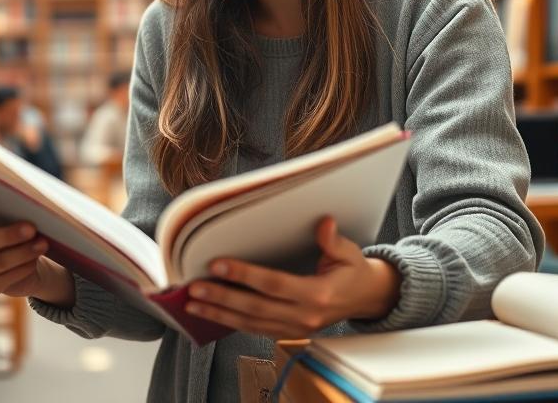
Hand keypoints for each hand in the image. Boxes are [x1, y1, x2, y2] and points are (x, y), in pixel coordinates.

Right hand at [0, 191, 73, 303]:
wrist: (16, 258)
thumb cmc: (8, 227)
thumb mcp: (5, 215)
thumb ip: (6, 206)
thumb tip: (25, 199)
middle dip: (8, 235)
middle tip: (32, 227)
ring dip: (23, 253)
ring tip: (42, 244)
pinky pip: (6, 279)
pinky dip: (22, 269)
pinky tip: (34, 261)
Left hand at [185, 217, 400, 338]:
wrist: (365, 299)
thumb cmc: (353, 273)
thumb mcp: (349, 253)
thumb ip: (333, 241)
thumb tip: (324, 223)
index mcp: (318, 294)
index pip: (274, 284)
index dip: (244, 274)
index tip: (218, 264)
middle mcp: (304, 316)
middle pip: (255, 307)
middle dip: (221, 297)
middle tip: (194, 288)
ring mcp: (295, 328)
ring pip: (250, 323)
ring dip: (218, 314)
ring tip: (192, 304)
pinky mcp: (288, 333)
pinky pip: (254, 330)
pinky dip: (230, 322)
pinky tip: (210, 314)